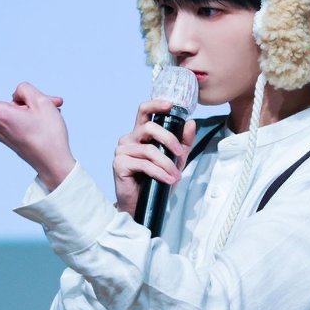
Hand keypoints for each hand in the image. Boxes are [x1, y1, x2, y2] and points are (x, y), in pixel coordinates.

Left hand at [0, 70, 75, 190]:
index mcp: (1, 114)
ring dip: (30, 104)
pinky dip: (30, 114)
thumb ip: (25, 90)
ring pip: (11, 106)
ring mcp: (2, 131)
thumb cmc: (49, 134)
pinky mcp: (9, 136)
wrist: (54, 163)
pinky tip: (46, 118)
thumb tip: (15, 96)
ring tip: (54, 107)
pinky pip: (15, 116)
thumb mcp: (43, 102)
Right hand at [113, 99, 195, 216]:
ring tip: (175, 175)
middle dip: (168, 139)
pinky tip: (167, 179)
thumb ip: (183, 142)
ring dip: (166, 163)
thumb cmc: (156, 181)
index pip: (144, 111)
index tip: (171, 104)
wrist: (142, 205)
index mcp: (140, 134)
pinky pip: (143, 164)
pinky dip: (159, 172)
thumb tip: (191, 123)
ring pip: (149, 149)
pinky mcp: (119, 164)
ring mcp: (122, 150)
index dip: (156, 104)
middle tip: (180, 153)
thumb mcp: (176, 160)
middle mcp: (129, 139)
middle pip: (149, 127)